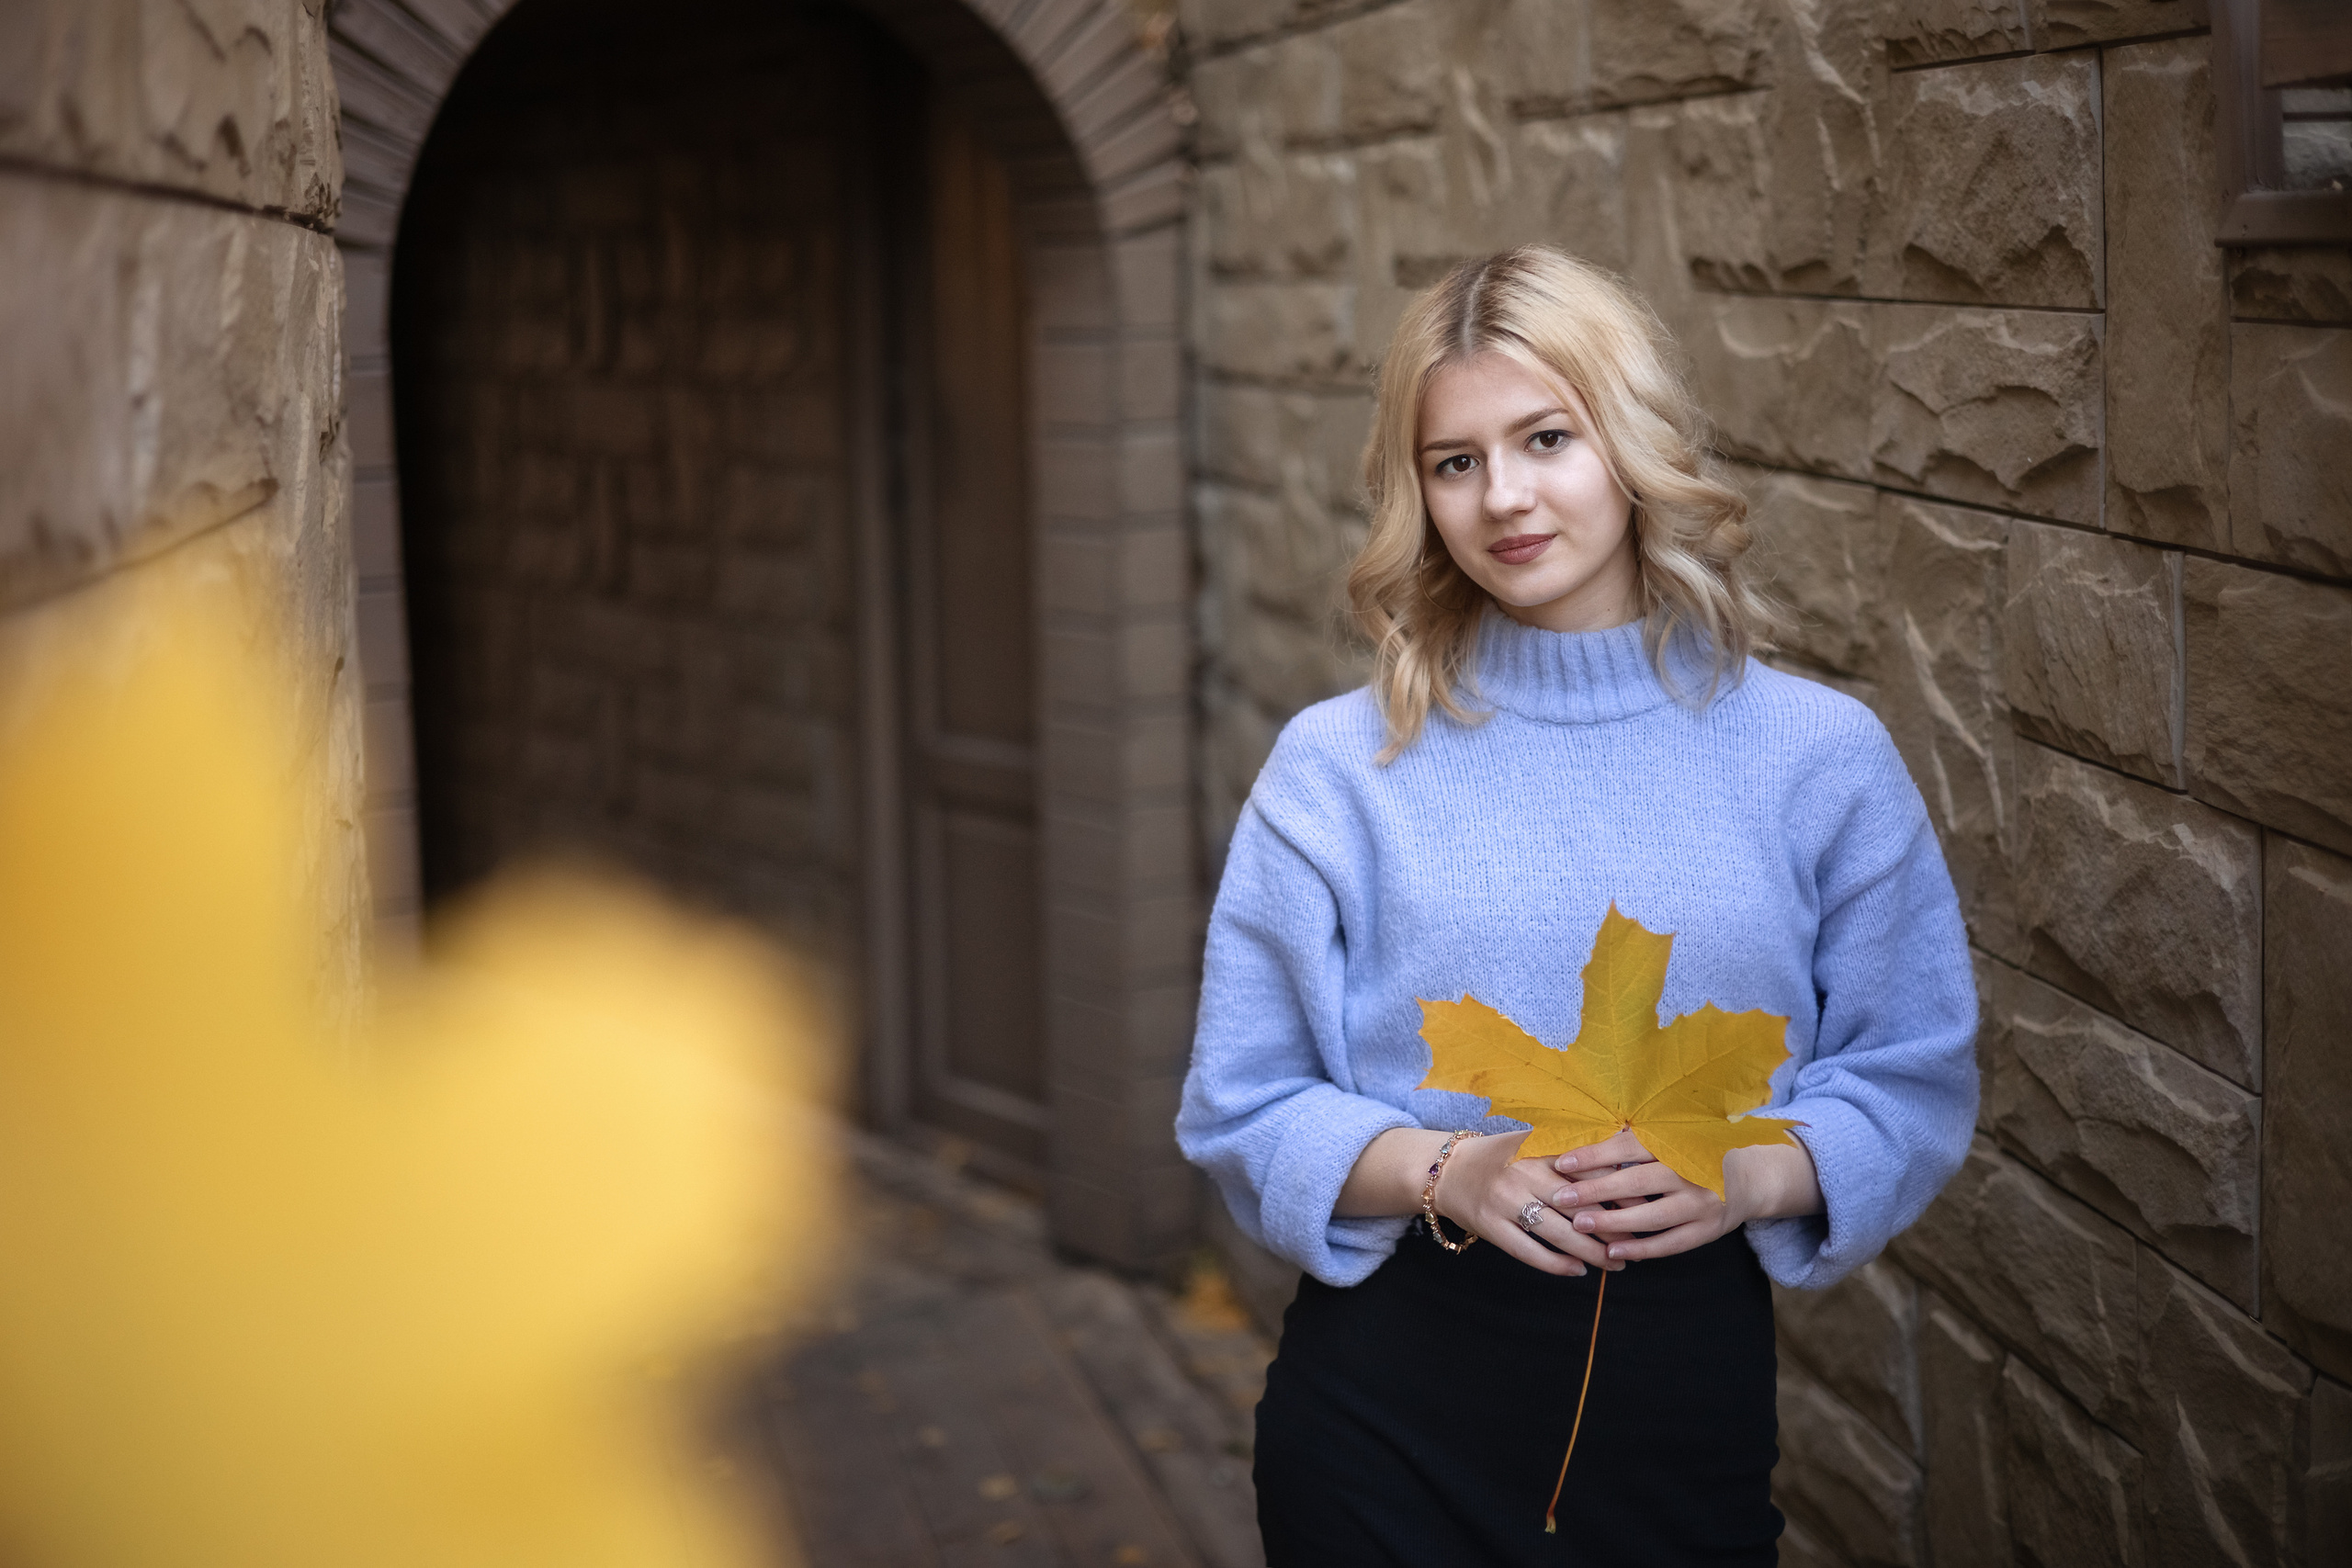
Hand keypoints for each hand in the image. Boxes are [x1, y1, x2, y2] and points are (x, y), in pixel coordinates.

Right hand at [1432, 1129, 1620, 1278]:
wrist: (1443, 1170)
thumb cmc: (1498, 1159)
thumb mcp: (1531, 1146)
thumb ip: (1568, 1157)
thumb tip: (1622, 1173)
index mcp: (1537, 1151)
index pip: (1585, 1172)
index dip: (1617, 1192)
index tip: (1644, 1206)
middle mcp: (1522, 1175)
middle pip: (1577, 1206)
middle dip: (1612, 1227)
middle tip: (1638, 1242)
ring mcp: (1504, 1203)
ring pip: (1557, 1232)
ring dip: (1592, 1252)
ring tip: (1616, 1263)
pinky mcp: (1490, 1227)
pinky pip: (1529, 1252)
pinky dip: (1556, 1264)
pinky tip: (1578, 1270)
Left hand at [1546, 1128, 1821, 1262]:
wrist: (1751, 1177)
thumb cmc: (1698, 1152)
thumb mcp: (1675, 1136)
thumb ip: (1638, 1139)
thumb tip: (1584, 1135)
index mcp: (1678, 1143)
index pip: (1630, 1147)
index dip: (1595, 1155)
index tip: (1562, 1163)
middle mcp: (1690, 1173)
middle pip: (1636, 1183)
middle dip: (1595, 1190)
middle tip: (1561, 1197)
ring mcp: (1701, 1204)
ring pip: (1651, 1217)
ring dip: (1613, 1222)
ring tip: (1579, 1225)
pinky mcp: (1707, 1231)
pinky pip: (1670, 1244)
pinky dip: (1641, 1248)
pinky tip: (1613, 1250)